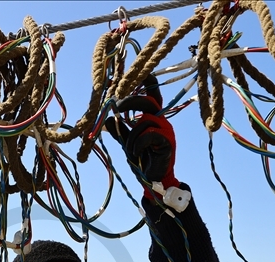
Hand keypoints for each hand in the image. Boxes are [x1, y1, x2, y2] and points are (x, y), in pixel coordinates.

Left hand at [105, 76, 177, 192]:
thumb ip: (119, 129)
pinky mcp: (168, 141)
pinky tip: (137, 152)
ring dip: (131, 135)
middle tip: (116, 107)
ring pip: (145, 120)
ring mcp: (166, 130)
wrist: (153, 179)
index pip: (152, 93)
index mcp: (153, 116)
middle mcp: (161, 119)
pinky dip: (138, 144)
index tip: (137, 69)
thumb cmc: (142, 158)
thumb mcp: (126, 141)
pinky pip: (149, 134)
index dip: (147, 80)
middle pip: (148, 101)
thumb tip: (107, 118)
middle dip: (130, 101)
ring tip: (131, 148)